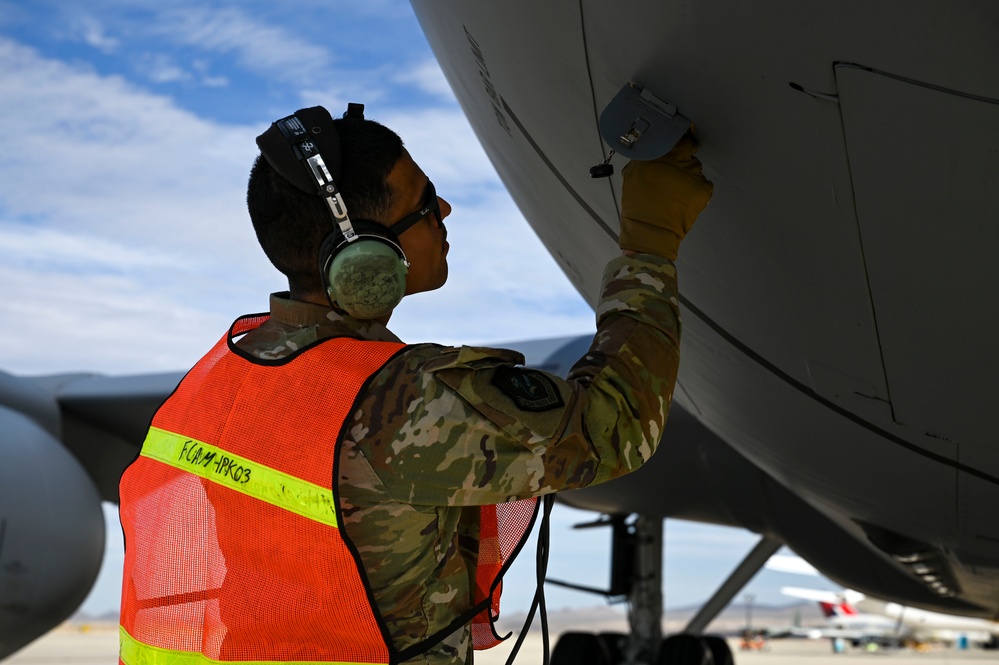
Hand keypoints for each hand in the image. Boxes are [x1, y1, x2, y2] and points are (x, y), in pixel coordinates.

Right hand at [619, 132, 712, 259]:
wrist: (650, 232)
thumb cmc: (638, 206)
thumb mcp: (632, 176)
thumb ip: (645, 158)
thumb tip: (653, 148)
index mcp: (660, 157)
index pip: (679, 138)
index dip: (680, 139)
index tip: (679, 141)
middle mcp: (678, 163)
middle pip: (689, 152)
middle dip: (683, 159)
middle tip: (675, 171)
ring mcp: (693, 176)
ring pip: (696, 167)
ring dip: (689, 175)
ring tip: (676, 189)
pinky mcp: (703, 190)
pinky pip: (705, 183)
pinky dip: (697, 188)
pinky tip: (684, 197)